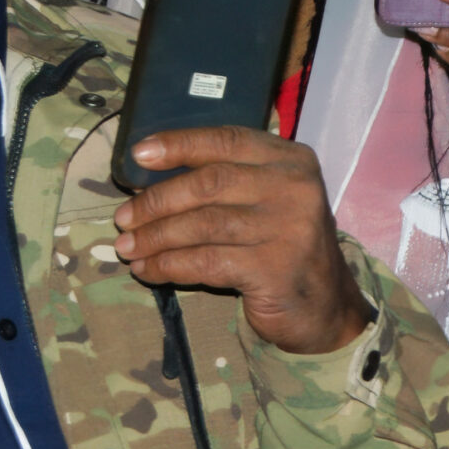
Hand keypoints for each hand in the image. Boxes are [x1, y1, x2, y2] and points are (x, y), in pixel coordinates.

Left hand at [114, 125, 372, 354]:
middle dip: (157, 201)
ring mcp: (288, 229)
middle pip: (209, 183)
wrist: (324, 308)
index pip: (227, 140)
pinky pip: (206, 262)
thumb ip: (228, 182)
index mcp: (291, 160)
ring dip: (157, 237)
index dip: (179, 145)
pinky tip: (149, 271)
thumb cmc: (283, 248)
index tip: (139, 155)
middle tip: (124, 219)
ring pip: (203, 224)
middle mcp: (294, 188)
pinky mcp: (274, 269)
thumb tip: (149, 180)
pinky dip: (169, 266)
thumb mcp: (267, 201)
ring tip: (128, 248)